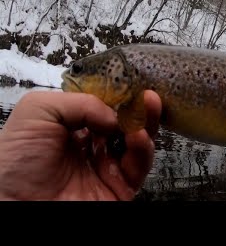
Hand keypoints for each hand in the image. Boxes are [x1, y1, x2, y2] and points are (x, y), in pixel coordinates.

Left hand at [0, 90, 160, 200]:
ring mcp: (107, 167)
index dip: (120, 95)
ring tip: (149, 107)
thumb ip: (80, 102)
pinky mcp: (119, 188)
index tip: (133, 84)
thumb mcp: (38, 111)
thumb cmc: (16, 160)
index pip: (105, 106)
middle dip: (140, 107)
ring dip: (146, 123)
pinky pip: (139, 166)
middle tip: (149, 95)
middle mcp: (92, 145)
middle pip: (126, 123)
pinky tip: (139, 135)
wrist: (15, 203)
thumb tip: (114, 116)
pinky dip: (144, 149)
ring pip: (139, 142)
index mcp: (74, 126)